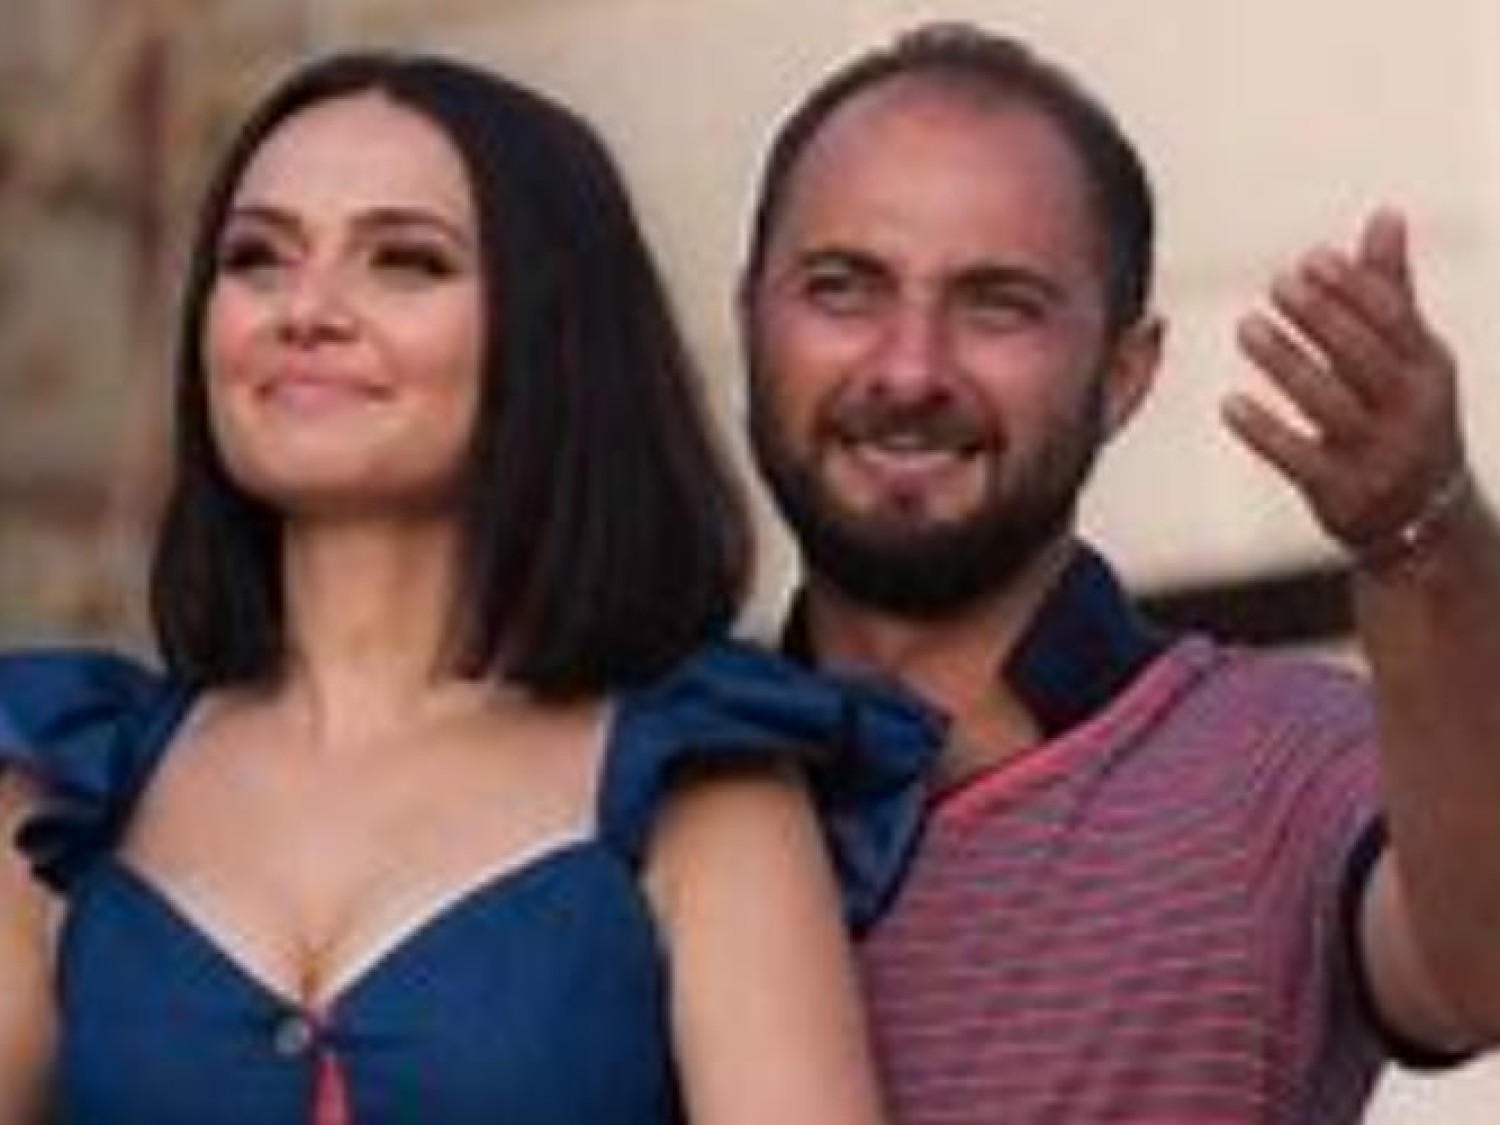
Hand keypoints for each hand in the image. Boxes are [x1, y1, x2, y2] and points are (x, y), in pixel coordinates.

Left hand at [1224, 208, 1468, 567]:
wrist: (1422, 519)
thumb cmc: (1404, 416)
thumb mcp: (1409, 356)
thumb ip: (1390, 290)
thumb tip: (1384, 214)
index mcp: (1428, 368)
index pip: (1393, 320)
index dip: (1353, 287)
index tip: (1310, 259)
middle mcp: (1410, 411)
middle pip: (1362, 356)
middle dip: (1321, 318)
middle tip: (1276, 284)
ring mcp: (1377, 454)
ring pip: (1327, 403)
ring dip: (1286, 363)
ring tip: (1246, 327)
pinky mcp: (1341, 492)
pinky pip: (1297, 458)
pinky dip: (1263, 430)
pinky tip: (1228, 404)